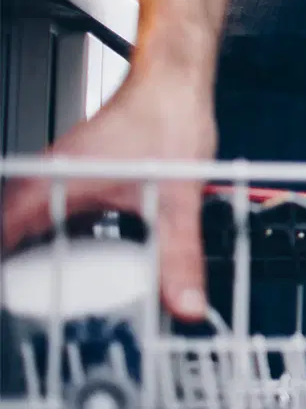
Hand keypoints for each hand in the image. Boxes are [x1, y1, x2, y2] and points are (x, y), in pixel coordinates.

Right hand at [0, 69, 216, 318]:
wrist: (173, 86)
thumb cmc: (164, 120)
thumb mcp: (177, 201)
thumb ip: (180, 256)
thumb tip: (185, 303)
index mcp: (46, 186)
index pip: (2, 243)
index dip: (8, 284)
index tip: (20, 314)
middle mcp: (40, 183)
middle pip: (10, 244)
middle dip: (21, 283)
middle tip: (38, 322)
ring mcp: (52, 182)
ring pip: (27, 234)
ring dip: (36, 267)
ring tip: (56, 308)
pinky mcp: (70, 183)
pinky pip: (49, 223)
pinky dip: (58, 249)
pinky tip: (80, 272)